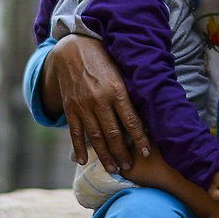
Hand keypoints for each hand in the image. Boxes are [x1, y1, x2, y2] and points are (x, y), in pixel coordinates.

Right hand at [43, 34, 151, 173]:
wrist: (72, 48)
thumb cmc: (103, 58)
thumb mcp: (121, 71)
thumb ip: (130, 91)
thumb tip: (149, 111)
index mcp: (117, 90)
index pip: (132, 122)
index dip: (140, 140)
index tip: (146, 153)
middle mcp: (100, 100)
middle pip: (114, 134)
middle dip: (123, 153)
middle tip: (129, 167)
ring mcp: (83, 105)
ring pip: (95, 137)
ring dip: (104, 155)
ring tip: (112, 169)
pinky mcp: (70, 107)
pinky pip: (75, 131)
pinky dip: (79, 147)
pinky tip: (84, 160)